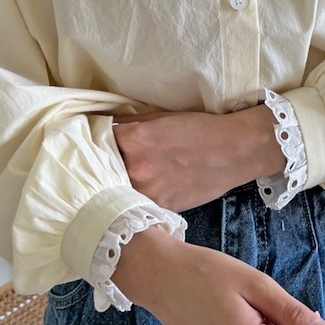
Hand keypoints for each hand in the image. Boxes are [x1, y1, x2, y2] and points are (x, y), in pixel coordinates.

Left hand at [110, 106, 285, 212]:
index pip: (96, 143)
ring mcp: (148, 190)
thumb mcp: (160, 118)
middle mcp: (135, 167)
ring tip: (125, 181)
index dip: (93, 144)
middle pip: (102, 170)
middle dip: (103, 167)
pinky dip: (136, 199)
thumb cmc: (200, 130)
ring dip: (117, 186)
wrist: (234, 151)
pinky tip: (142, 193)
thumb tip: (104, 129)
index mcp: (133, 140)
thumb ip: (129, 125)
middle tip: (104, 166)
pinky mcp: (161, 206)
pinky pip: (137, 204)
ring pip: (118, 190)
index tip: (90, 147)